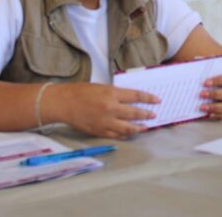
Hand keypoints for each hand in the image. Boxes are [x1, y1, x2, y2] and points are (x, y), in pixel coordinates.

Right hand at [44, 83, 159, 138]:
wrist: (63, 103)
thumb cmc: (81, 92)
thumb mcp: (102, 87)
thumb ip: (116, 94)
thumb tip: (131, 99)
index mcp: (111, 94)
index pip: (136, 96)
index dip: (149, 99)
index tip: (157, 100)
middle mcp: (110, 108)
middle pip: (134, 113)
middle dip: (146, 115)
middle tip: (153, 115)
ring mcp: (105, 121)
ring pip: (128, 127)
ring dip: (138, 128)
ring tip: (145, 127)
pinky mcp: (99, 131)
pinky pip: (116, 135)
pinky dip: (125, 134)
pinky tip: (130, 133)